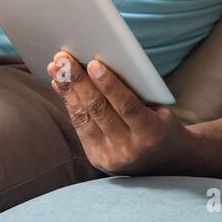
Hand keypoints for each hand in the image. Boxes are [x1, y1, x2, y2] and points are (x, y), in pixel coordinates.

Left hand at [48, 50, 189, 175]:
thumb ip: (136, 93)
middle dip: (79, 82)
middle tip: (64, 59)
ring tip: (56, 68)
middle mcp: (129, 148)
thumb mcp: (159, 109)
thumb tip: (101, 67)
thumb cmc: (162, 124)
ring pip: (83, 118)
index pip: (127, 106)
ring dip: (67, 90)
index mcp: (151, 133)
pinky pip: (79, 126)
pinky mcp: (96, 158)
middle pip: (99, 110)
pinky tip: (60, 86)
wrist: (165, 162)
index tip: (94, 64)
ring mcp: (110, 156)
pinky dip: (69, 103)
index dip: (109, 84)